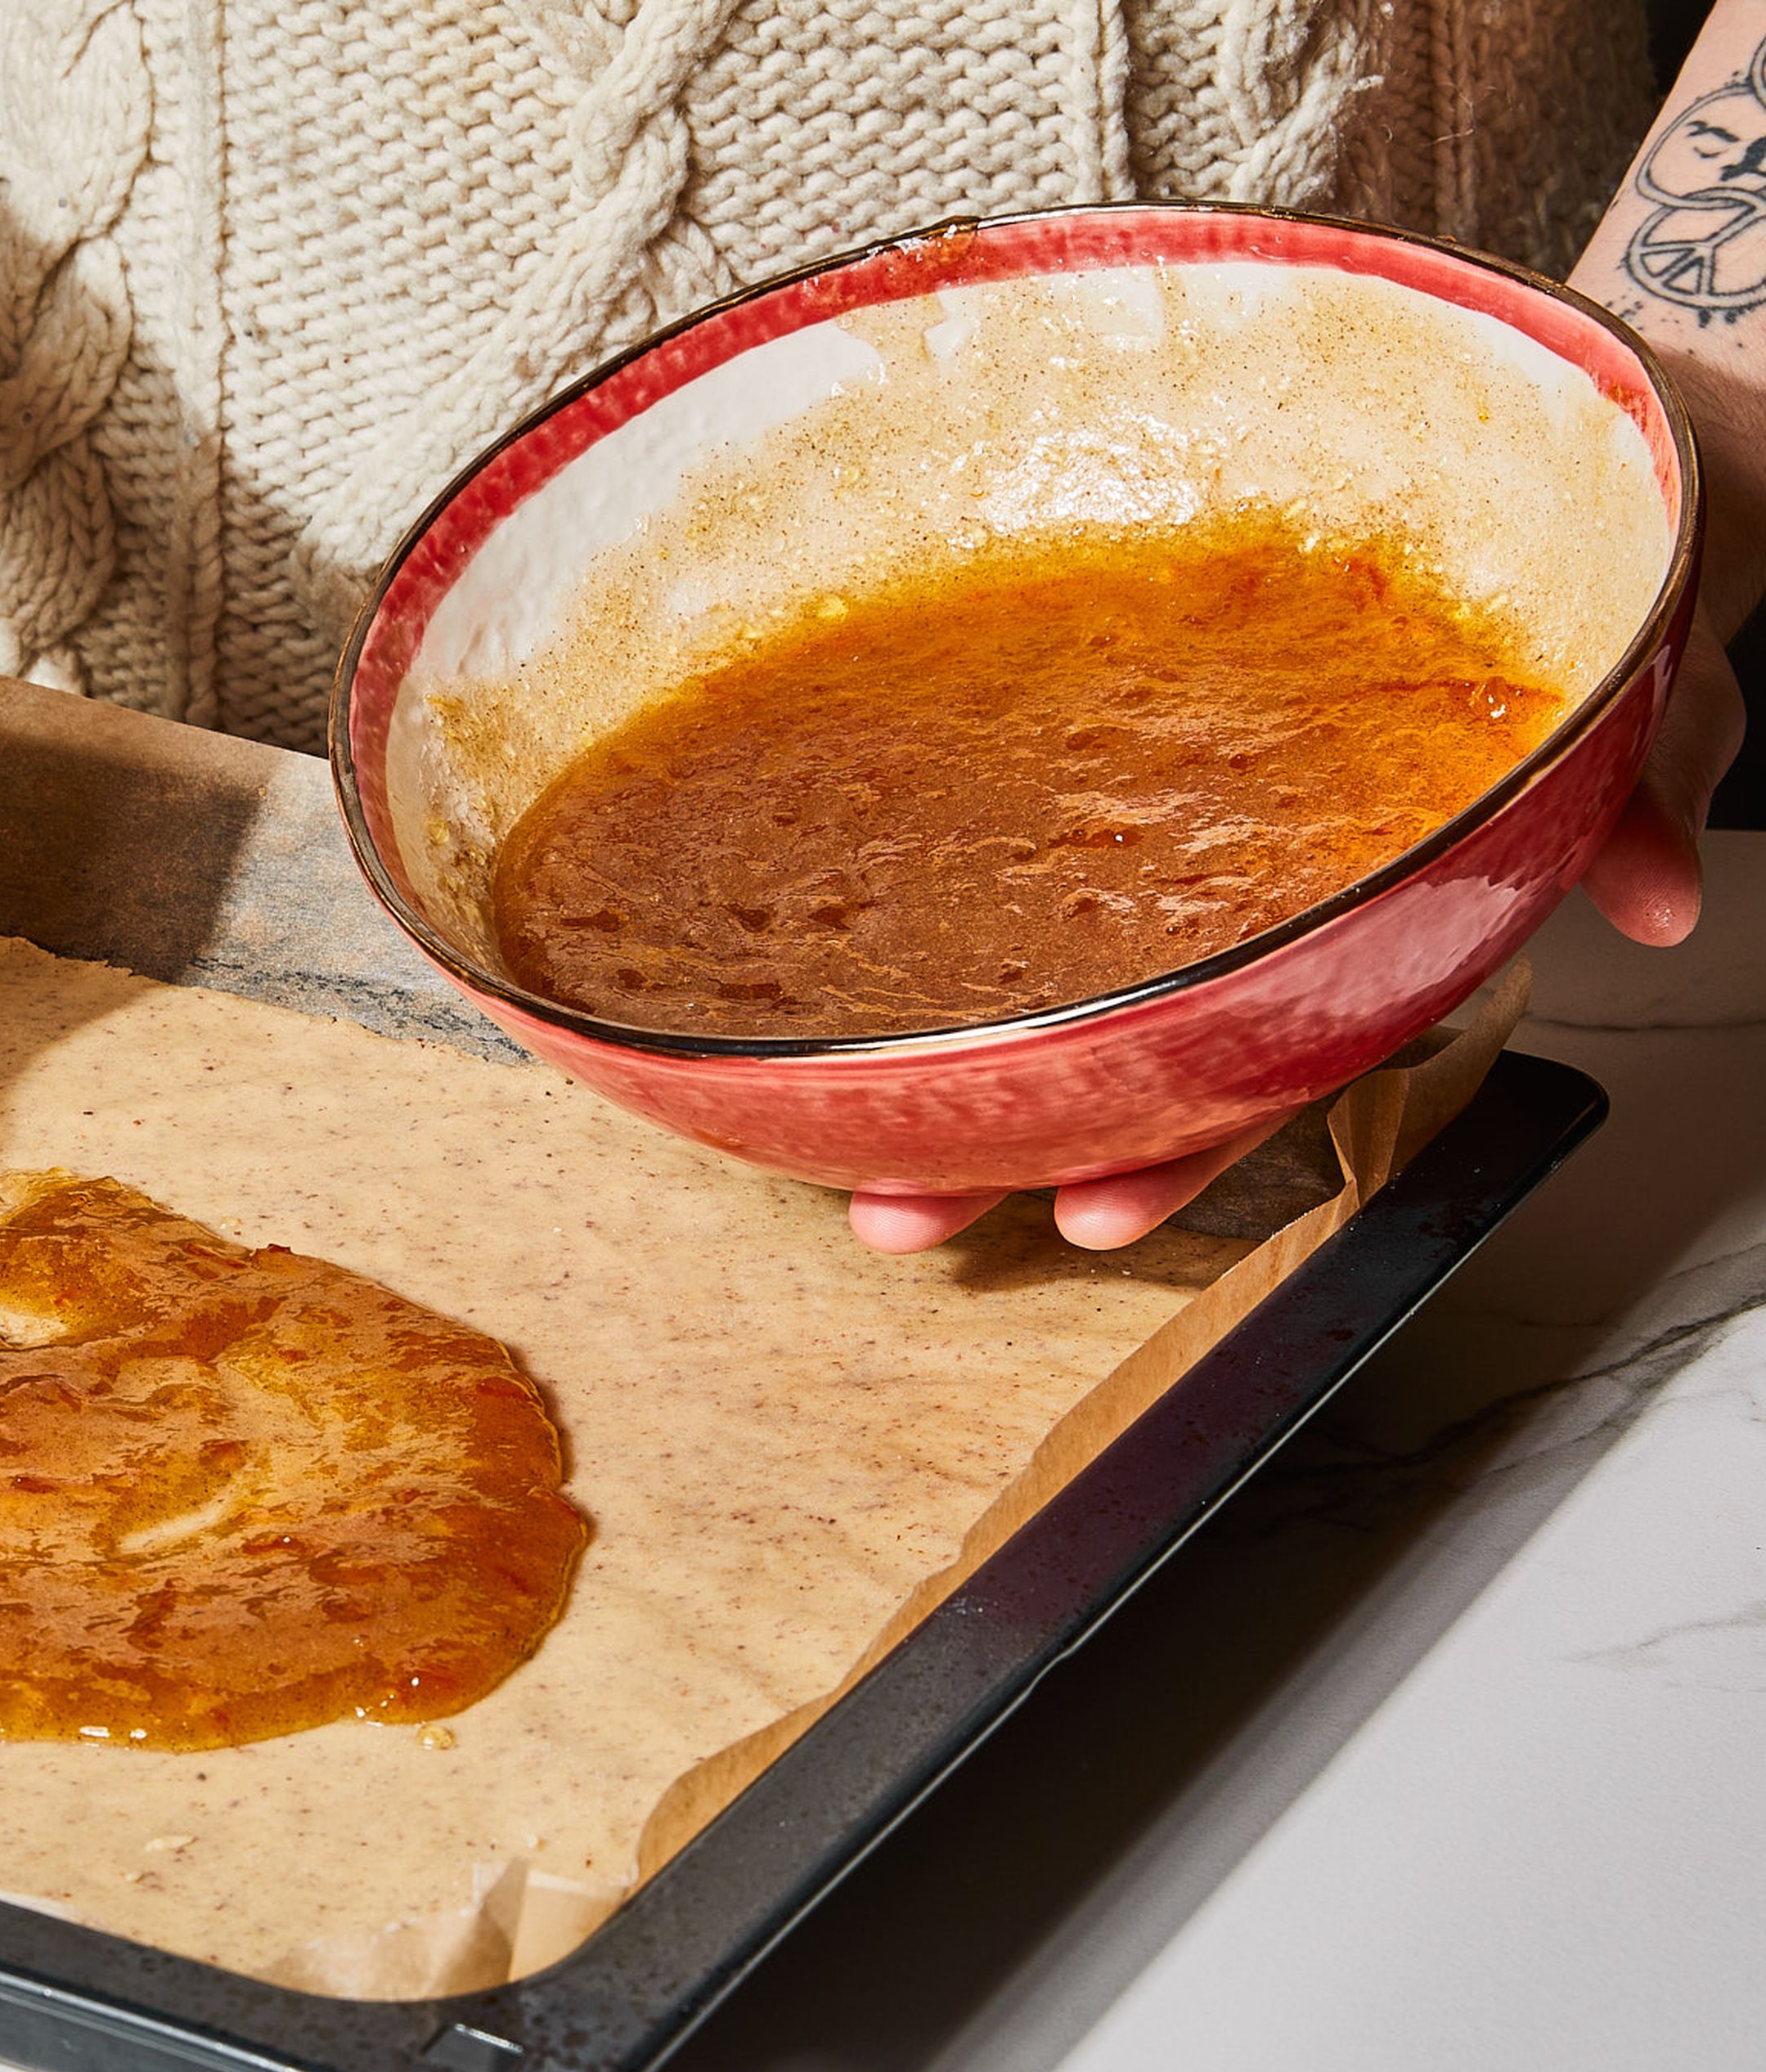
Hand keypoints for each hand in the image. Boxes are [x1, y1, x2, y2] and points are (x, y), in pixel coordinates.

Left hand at [853, 0, 1765, 1260]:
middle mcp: (1266, 876)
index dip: (1183, 1144)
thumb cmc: (1592, 554)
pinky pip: (1028, 818)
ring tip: (836, 1137)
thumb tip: (1659, 888)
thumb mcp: (1640, 656)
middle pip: (1131, 1040)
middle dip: (1013, 1134)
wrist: (1575, 444)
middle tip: (896, 1212)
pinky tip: (825, 921)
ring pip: (1065, 955)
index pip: (1271, 1052)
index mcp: (1376, 889)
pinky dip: (934, 879)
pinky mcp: (1137, 724)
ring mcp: (1196, 816)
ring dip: (956, 1046)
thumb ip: (1643, 771)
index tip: (1089, 1213)